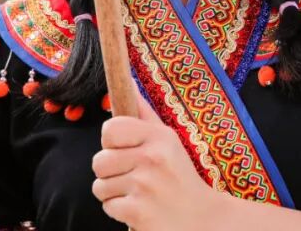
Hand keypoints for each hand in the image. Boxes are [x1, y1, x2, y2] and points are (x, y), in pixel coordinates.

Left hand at [93, 95, 226, 229]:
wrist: (201, 218)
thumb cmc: (180, 176)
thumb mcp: (169, 141)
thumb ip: (145, 115)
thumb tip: (129, 84)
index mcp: (160, 137)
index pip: (110, 129)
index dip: (111, 142)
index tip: (125, 150)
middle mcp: (152, 158)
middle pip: (99, 160)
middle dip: (110, 171)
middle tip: (133, 175)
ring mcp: (144, 185)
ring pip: (99, 186)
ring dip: (113, 192)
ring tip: (137, 192)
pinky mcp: (136, 211)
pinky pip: (107, 206)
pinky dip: (119, 210)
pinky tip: (139, 208)